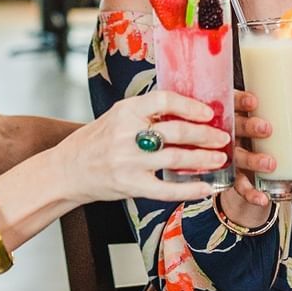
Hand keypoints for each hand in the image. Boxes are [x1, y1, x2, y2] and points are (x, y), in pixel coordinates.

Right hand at [65, 89, 229, 203]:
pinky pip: (165, 189)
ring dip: (203, 159)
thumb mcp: (118, 116)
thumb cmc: (97, 140)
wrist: (67, 169)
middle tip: (224, 137)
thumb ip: (147, 113)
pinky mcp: (130, 185)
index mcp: (126, 111)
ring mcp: (128, 161)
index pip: (164, 100)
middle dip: (205, 135)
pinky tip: (205, 188)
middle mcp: (127, 135)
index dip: (190, 106)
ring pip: (174, 158)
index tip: (209, 112)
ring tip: (220, 159)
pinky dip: (189, 190)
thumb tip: (187, 109)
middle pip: (175, 131)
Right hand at [225, 89, 276, 221]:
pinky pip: (240, 187)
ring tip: (270, 164)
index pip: (233, 102)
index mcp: (238, 114)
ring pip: (237, 157)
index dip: (240, 101)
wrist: (249, 171)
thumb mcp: (274, 119)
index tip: (254, 101)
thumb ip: (291, 108)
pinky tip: (263, 197)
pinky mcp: (234, 179)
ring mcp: (230, 157)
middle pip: (235, 128)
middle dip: (249, 127)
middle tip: (267, 129)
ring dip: (252, 160)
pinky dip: (251, 193)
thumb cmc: (264, 135)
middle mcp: (230, 134)